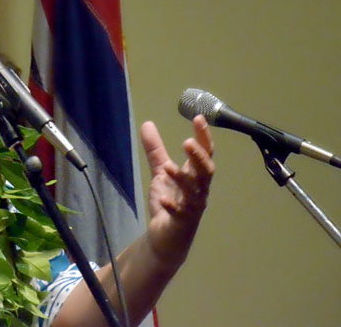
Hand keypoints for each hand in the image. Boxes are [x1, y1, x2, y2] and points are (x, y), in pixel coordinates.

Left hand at [140, 115, 214, 267]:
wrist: (165, 237)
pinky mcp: (181, 222)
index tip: (198, 118)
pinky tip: (163, 200)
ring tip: (168, 167)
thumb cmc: (169, 202)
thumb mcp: (160, 172)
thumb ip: (155, 150)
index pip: (204, 153)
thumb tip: (147, 123)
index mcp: (194, 176)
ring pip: (194, 192)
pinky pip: (180, 214)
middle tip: (188, 142)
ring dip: (182, 179)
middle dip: (199, 157)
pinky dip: (173, 206)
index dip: (203, 136)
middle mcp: (198, 190)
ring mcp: (192, 207)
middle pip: (206, 171)